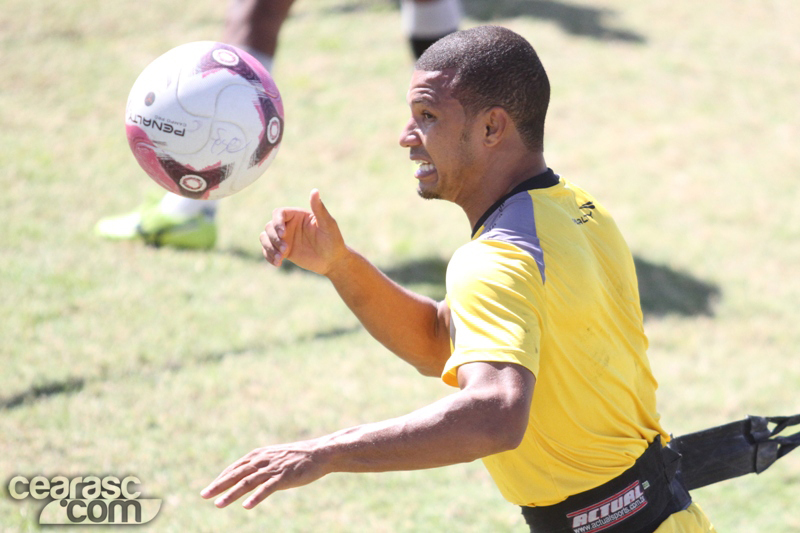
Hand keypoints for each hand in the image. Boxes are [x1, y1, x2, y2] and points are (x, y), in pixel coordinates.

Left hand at [201, 440, 328, 508]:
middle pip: (236, 474)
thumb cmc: (297, 457)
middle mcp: (263, 460)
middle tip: (204, 495)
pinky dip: (256, 497)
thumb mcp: (275, 457)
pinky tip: (246, 506)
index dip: (221, 478)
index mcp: (259, 455)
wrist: (319, 453)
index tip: (209, 490)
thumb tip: (247, 474)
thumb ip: (261, 464)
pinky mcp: (284, 477)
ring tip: (218, 504)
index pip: (235, 468)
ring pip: (247, 482)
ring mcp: (273, 469)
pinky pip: (267, 488)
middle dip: (219, 485)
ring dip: (231, 494)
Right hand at [260, 189, 347, 274]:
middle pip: (269, 226)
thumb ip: (319, 209)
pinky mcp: (283, 250)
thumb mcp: (327, 224)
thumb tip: (315, 191)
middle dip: (274, 238)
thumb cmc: (333, 240)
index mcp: (297, 215)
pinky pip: (268, 251)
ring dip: (269, 248)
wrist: (332, 260)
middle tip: (285, 250)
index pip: (279, 213)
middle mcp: (288, 225)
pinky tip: (277, 263)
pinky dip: (269, 256)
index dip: (277, 222)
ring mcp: (284, 238)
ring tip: (280, 259)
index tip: (283, 234)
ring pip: (265, 238)